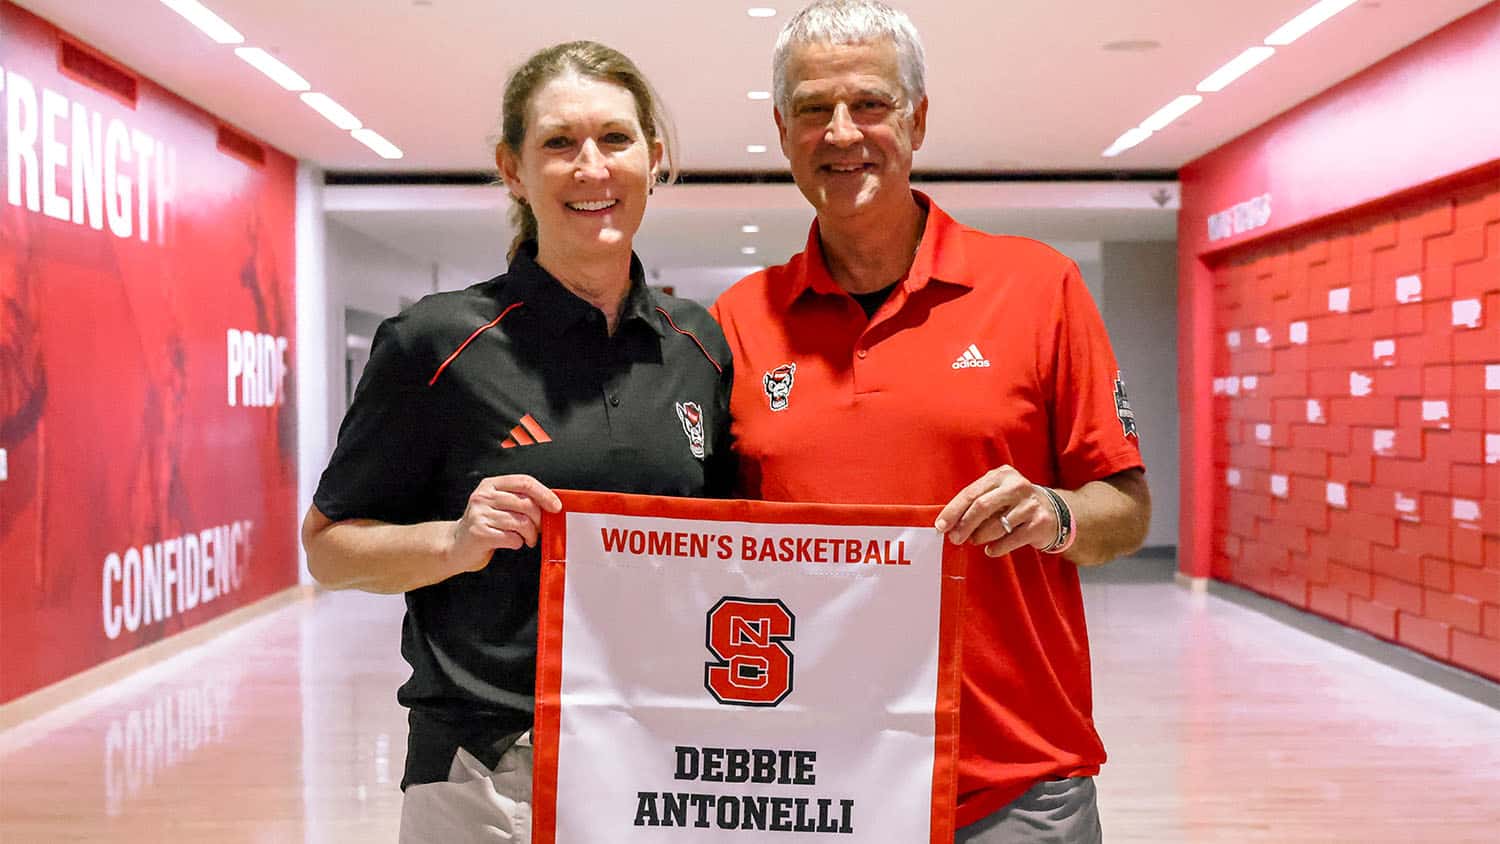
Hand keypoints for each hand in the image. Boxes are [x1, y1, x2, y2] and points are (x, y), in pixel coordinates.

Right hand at [448, 474, 562, 571]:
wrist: (456, 545)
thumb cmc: (483, 525)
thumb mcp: (498, 505)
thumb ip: (519, 500)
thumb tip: (550, 505)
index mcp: (491, 485)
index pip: (524, 482)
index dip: (544, 494)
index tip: (556, 506)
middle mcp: (483, 496)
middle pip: (526, 503)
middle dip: (539, 520)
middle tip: (538, 529)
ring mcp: (480, 514)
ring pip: (521, 522)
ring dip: (529, 535)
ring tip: (527, 539)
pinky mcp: (479, 533)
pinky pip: (511, 538)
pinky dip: (517, 543)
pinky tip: (511, 543)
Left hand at [933, 465, 1058, 557]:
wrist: (1055, 513)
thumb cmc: (1015, 504)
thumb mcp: (997, 495)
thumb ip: (975, 503)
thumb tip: (948, 523)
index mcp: (1001, 475)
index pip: (971, 493)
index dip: (953, 511)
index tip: (941, 526)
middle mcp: (1017, 486)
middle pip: (982, 506)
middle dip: (964, 525)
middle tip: (955, 539)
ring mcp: (1030, 504)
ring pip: (996, 525)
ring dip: (981, 537)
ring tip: (976, 540)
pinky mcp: (1040, 523)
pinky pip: (1011, 540)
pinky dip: (997, 548)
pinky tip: (991, 549)